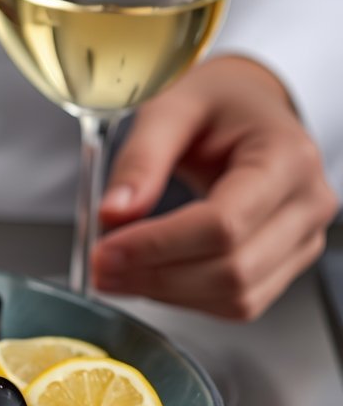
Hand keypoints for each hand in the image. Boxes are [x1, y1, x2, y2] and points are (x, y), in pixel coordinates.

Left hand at [93, 56, 338, 319]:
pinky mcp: (285, 263)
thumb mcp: (171, 107)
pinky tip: (148, 276)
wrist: (245, 106)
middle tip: (99, 267)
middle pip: (232, 269)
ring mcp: (303, 239)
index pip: (223, 223)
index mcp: (286, 157)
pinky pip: (238, 303)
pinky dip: (186, 298)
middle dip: (155, 276)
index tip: (105, 250)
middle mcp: (307, 203)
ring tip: (116, 273)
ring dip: (166, 294)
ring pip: (236, 297)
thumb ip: (140, 159)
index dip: (158, 245)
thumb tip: (113, 213)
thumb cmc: (215, 103)